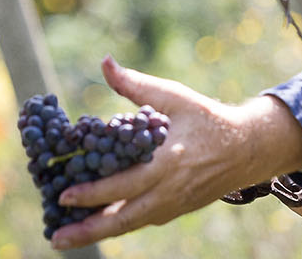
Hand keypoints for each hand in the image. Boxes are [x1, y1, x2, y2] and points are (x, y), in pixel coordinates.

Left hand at [49, 56, 301, 249]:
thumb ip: (137, 85)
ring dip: (96, 234)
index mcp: (167, 161)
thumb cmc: (206, 118)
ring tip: (64, 238)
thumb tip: (105, 63)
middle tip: (55, 236)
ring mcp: (173, 204)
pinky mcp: (175, 210)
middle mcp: (169, 189)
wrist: (246, 148)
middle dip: (87, 229)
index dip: (93, 193)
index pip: (124, 183)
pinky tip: (94, 225)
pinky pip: (141, 221)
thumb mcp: (174, 97)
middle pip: (122, 218)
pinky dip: (116, 225)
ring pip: (130, 225)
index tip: (63, 195)